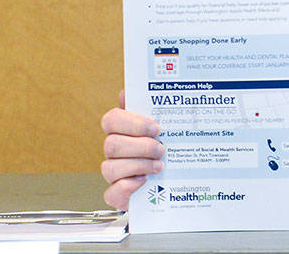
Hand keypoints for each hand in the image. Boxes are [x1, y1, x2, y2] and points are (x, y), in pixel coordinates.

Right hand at [100, 89, 164, 208]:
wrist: (178, 182)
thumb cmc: (171, 149)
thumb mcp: (167, 127)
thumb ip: (154, 108)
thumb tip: (133, 92)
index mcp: (123, 131)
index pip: (112, 120)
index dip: (132, 123)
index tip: (155, 128)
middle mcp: (116, 151)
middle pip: (111, 144)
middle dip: (139, 147)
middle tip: (161, 149)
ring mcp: (115, 174)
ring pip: (109, 168)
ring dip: (138, 166)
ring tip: (159, 166)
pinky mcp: (118, 195)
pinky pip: (111, 193)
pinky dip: (127, 188)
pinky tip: (144, 181)